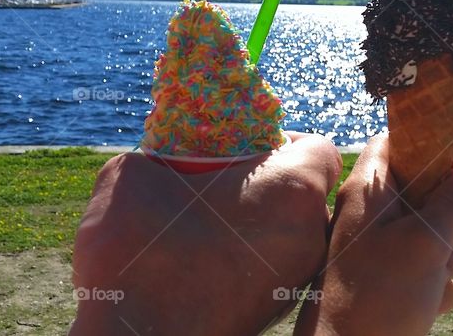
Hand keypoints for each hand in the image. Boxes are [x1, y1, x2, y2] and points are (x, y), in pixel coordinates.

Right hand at [70, 132, 341, 335]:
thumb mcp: (134, 172)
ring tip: (212, 227)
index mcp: (295, 188)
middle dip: (270, 185)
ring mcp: (299, 278)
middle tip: (223, 187)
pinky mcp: (278, 310)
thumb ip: (166, 157)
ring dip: (261, 224)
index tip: (244, 150)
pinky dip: (252, 258)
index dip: (283, 142)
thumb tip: (163, 161)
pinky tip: (209, 261)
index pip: (318, 149)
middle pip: (307, 193)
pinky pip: (277, 268)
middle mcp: (312, 233)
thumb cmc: (138, 249)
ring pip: (294, 233)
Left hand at [296, 134, 452, 335]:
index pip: (394, 143)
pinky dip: (434, 283)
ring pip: (430, 233)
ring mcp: (377, 248)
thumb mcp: (427, 244)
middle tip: (442, 240)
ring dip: (444, 257)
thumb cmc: (378, 297)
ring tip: (430, 278)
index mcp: (368, 192)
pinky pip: (425, 267)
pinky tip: (427, 302)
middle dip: (446, 217)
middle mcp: (369, 215)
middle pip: (422, 190)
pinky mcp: (387, 279)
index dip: (428, 148)